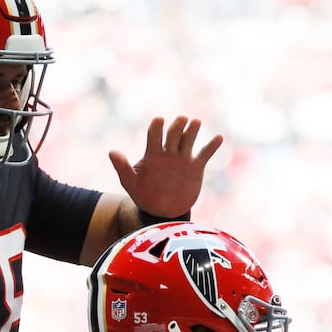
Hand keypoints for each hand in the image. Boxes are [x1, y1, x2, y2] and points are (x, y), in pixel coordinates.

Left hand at [110, 116, 224, 220]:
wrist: (163, 211)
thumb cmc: (144, 195)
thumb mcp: (131, 184)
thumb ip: (123, 168)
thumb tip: (112, 151)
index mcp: (152, 154)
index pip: (154, 135)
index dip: (156, 127)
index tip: (159, 120)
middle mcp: (168, 153)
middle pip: (173, 134)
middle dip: (177, 126)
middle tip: (181, 120)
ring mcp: (183, 159)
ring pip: (189, 140)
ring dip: (192, 131)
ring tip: (195, 122)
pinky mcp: (195, 168)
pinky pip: (204, 154)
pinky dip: (211, 146)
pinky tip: (219, 137)